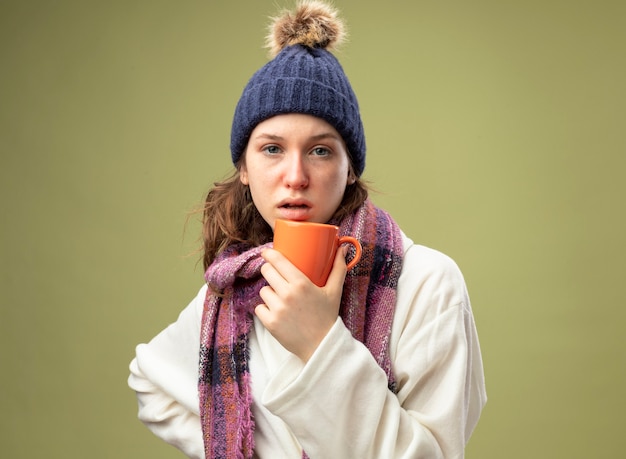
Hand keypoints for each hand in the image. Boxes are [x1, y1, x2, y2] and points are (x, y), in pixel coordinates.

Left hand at [255, 246, 347, 361]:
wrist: (321, 346)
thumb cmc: (327, 317)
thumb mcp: (335, 291)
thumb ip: (338, 268)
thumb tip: (343, 248)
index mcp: (301, 284)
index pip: (278, 261)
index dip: (270, 254)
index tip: (267, 253)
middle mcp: (287, 295)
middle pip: (267, 272)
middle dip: (270, 271)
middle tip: (276, 275)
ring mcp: (277, 309)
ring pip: (263, 290)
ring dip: (270, 292)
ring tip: (282, 298)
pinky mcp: (270, 323)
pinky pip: (259, 307)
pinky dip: (266, 309)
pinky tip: (277, 312)